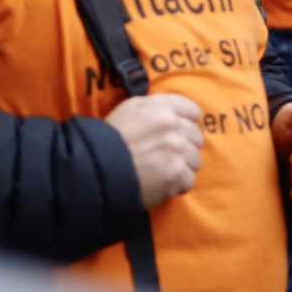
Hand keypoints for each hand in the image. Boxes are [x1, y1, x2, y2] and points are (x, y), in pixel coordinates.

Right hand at [104, 93, 203, 207]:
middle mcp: (172, 125)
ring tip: (162, 171)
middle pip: (196, 137)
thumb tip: (174, 114)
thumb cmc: (108, 140)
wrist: (95, 169)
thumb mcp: (129, 110)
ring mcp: (176, 149)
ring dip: (182, 167)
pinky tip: (162, 184)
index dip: (185, 124)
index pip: (192, 111)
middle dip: (184, 147)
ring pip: (195, 160)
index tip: (177, 133)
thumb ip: (155, 108)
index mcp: (160, 106)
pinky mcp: (176, 173)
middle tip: (166, 156)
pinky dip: (177, 185)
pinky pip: (189, 180)